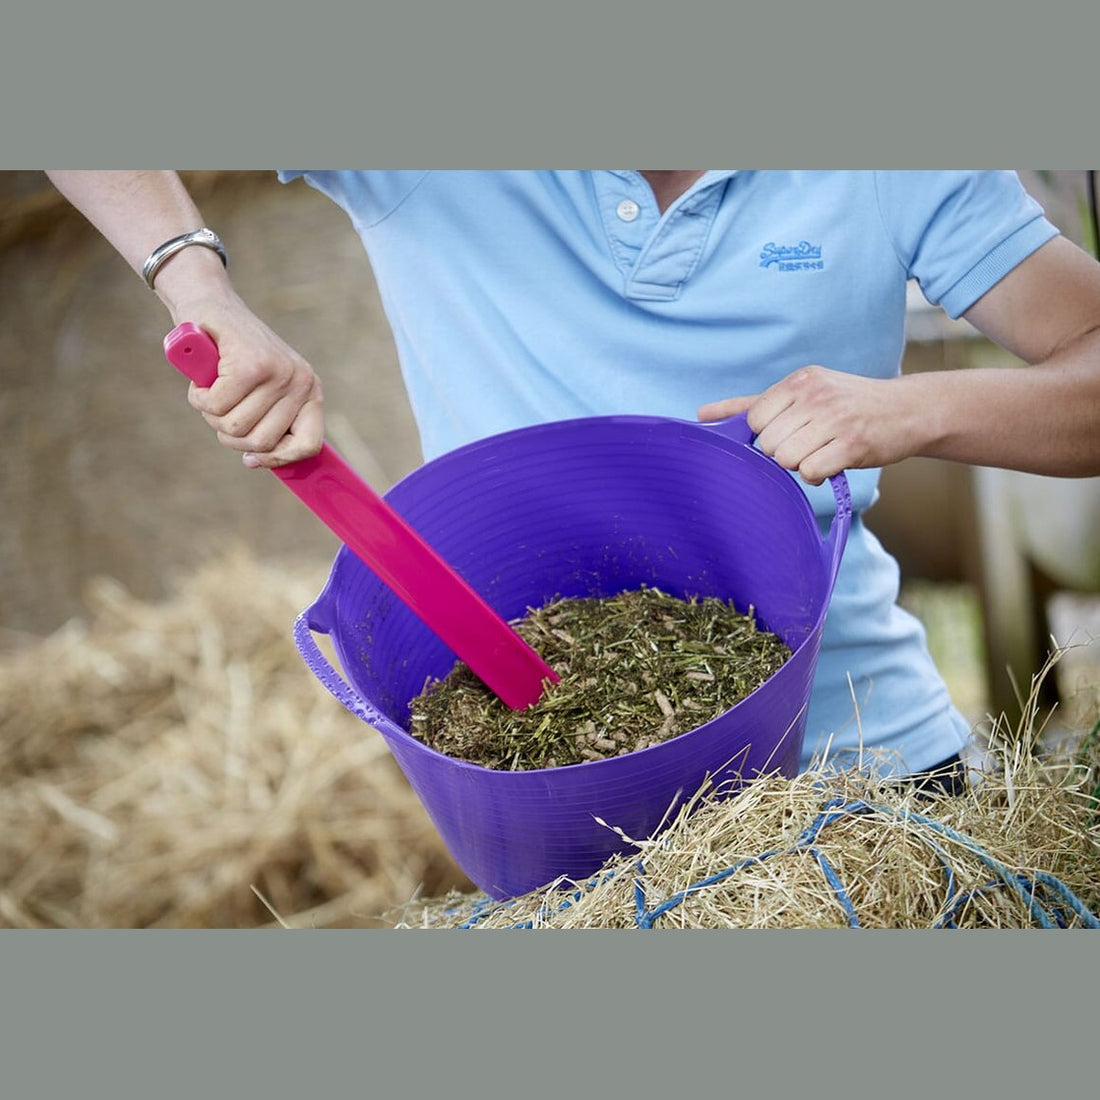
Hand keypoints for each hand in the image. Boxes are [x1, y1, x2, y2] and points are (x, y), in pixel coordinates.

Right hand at [173, 294, 323, 467]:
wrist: (210, 306)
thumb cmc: (235, 356)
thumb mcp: (263, 391)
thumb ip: (269, 422)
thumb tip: (255, 460)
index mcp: (310, 392)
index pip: (309, 445)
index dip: (277, 459)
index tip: (250, 458)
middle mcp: (301, 382)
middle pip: (261, 442)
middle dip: (230, 433)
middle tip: (221, 409)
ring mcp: (277, 373)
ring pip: (235, 427)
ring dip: (212, 415)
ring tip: (213, 390)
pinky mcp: (249, 365)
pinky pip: (216, 406)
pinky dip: (199, 398)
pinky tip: (202, 380)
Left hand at [698, 365, 925, 484]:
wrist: (907, 411)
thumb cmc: (847, 406)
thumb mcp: (801, 394)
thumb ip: (750, 405)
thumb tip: (701, 414)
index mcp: (799, 381)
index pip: (755, 420)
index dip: (768, 435)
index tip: (791, 432)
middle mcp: (816, 395)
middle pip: (769, 444)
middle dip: (785, 452)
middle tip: (811, 444)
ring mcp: (835, 418)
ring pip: (787, 459)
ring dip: (801, 465)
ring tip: (822, 451)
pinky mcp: (853, 444)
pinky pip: (811, 472)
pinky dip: (818, 475)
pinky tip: (833, 462)